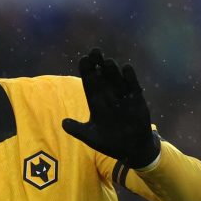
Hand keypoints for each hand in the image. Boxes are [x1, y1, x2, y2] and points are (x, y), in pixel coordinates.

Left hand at [62, 48, 159, 168]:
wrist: (131, 150)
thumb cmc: (110, 143)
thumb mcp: (91, 137)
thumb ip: (78, 130)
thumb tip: (63, 123)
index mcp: (96, 103)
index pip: (90, 84)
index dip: (87, 72)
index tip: (83, 59)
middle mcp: (109, 96)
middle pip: (102, 77)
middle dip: (98, 65)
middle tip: (94, 51)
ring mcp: (123, 97)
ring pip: (116, 80)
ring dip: (112, 71)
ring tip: (107, 61)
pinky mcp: (137, 100)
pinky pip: (133, 86)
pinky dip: (130, 78)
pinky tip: (126, 68)